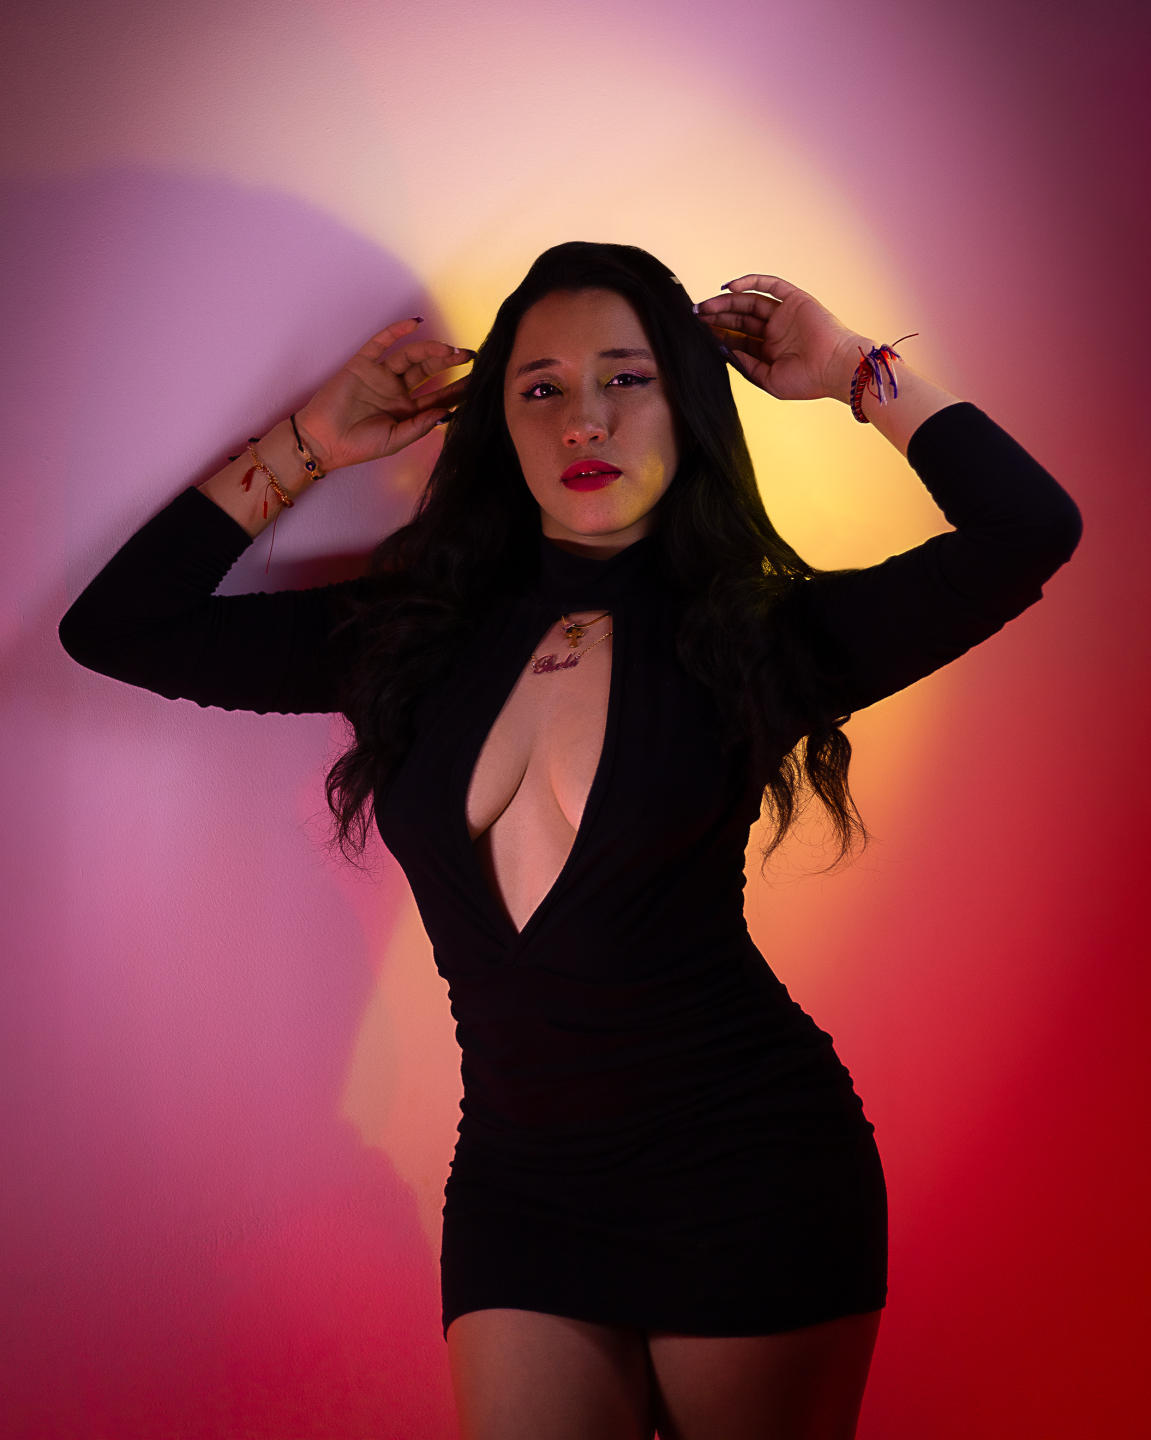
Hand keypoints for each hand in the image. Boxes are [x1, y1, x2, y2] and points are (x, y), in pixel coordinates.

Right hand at [293, 317, 473, 470]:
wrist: (323, 441)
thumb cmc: (359, 446)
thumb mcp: (396, 440)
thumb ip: (421, 426)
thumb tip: (448, 412)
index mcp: (408, 409)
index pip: (439, 394)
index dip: (459, 388)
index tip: (479, 382)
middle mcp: (397, 390)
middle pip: (429, 370)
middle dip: (449, 362)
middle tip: (469, 355)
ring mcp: (381, 375)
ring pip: (411, 356)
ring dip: (430, 349)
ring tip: (448, 349)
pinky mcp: (362, 364)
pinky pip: (381, 343)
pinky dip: (396, 331)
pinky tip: (414, 324)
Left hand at [694, 275, 865, 403]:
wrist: (835, 368)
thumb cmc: (807, 381)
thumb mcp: (768, 380)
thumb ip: (746, 366)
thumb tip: (725, 350)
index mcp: (769, 352)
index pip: (738, 338)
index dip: (718, 333)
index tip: (699, 332)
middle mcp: (775, 331)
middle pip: (740, 318)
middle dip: (717, 316)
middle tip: (696, 315)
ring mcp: (785, 315)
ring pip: (750, 302)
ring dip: (727, 301)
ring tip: (706, 305)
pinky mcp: (795, 300)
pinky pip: (770, 286)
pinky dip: (750, 282)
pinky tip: (729, 288)